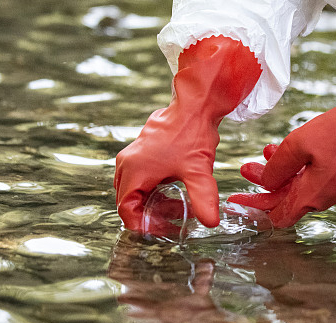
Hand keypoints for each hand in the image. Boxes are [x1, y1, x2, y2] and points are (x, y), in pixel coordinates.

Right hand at [114, 105, 219, 233]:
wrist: (194, 106)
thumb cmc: (192, 134)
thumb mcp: (198, 171)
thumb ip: (203, 199)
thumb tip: (210, 223)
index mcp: (133, 171)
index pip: (126, 210)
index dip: (144, 225)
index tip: (164, 229)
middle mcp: (127, 164)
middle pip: (128, 201)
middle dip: (149, 214)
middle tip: (174, 221)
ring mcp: (132, 156)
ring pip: (134, 189)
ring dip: (152, 202)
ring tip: (178, 207)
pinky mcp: (141, 151)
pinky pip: (139, 178)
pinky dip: (153, 189)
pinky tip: (174, 191)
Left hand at [229, 55, 335, 227]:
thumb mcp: (298, 146)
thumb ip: (277, 168)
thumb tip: (265, 183)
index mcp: (310, 196)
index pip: (276, 215)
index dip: (254, 208)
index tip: (237, 200)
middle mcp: (321, 196)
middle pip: (284, 198)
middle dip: (262, 184)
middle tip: (245, 169)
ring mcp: (332, 185)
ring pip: (296, 184)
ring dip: (278, 171)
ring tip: (263, 153)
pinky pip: (311, 175)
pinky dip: (295, 165)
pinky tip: (286, 147)